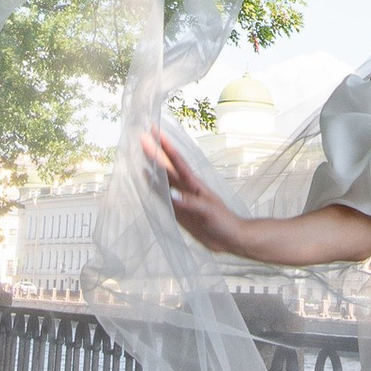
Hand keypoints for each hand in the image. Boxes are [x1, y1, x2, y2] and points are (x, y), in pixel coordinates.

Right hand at [146, 131, 245, 255]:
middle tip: (142, 137)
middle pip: (167, 166)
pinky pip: (162, 196)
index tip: (155, 131)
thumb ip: (189, 203)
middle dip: (155, 151)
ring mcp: (181, 198)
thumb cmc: (223, 222)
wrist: (230, 238)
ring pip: (163, 179)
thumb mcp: (208, 211)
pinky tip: (146, 180)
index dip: (166, 146)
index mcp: (194, 184)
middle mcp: (185, 188)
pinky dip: (153, 187)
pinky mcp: (178, 210)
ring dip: (152, 166)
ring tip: (140, 153)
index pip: (177, 161)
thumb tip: (171, 196)